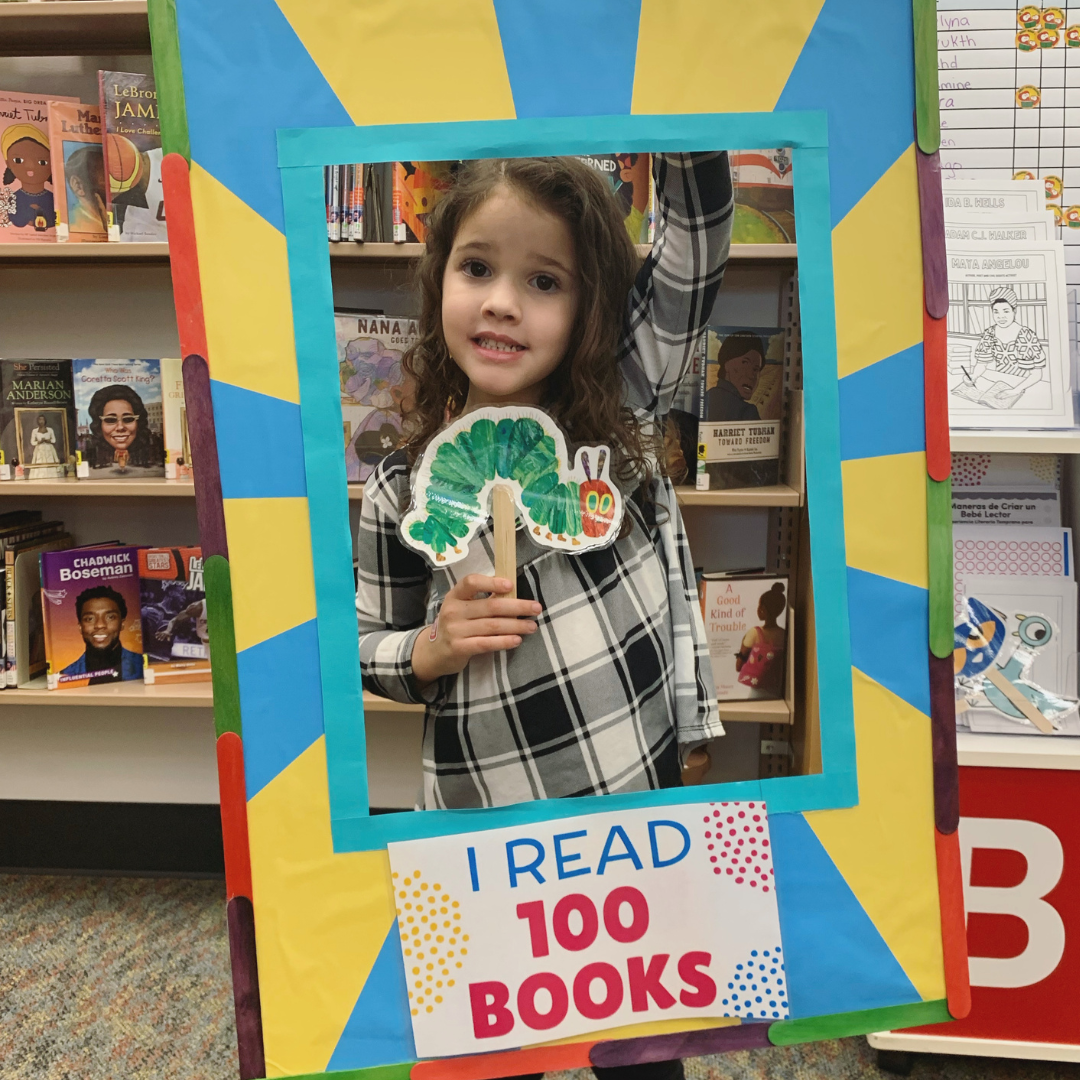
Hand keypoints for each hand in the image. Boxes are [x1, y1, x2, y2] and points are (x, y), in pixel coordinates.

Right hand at [411, 574, 541, 686]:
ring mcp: (455, 630)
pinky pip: (486, 643)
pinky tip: (517, 640)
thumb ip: (483, 600)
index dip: (491, 582)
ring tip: (532, 626)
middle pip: (490, 606)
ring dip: (516, 626)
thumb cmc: (456, 624)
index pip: (471, 582)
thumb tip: (514, 593)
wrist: (434, 651)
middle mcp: (453, 611)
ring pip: (492, 626)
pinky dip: (504, 641)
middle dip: (517, 607)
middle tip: (536, 608)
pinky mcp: (459, 648)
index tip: (511, 585)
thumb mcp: (463, 607)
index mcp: (455, 596)